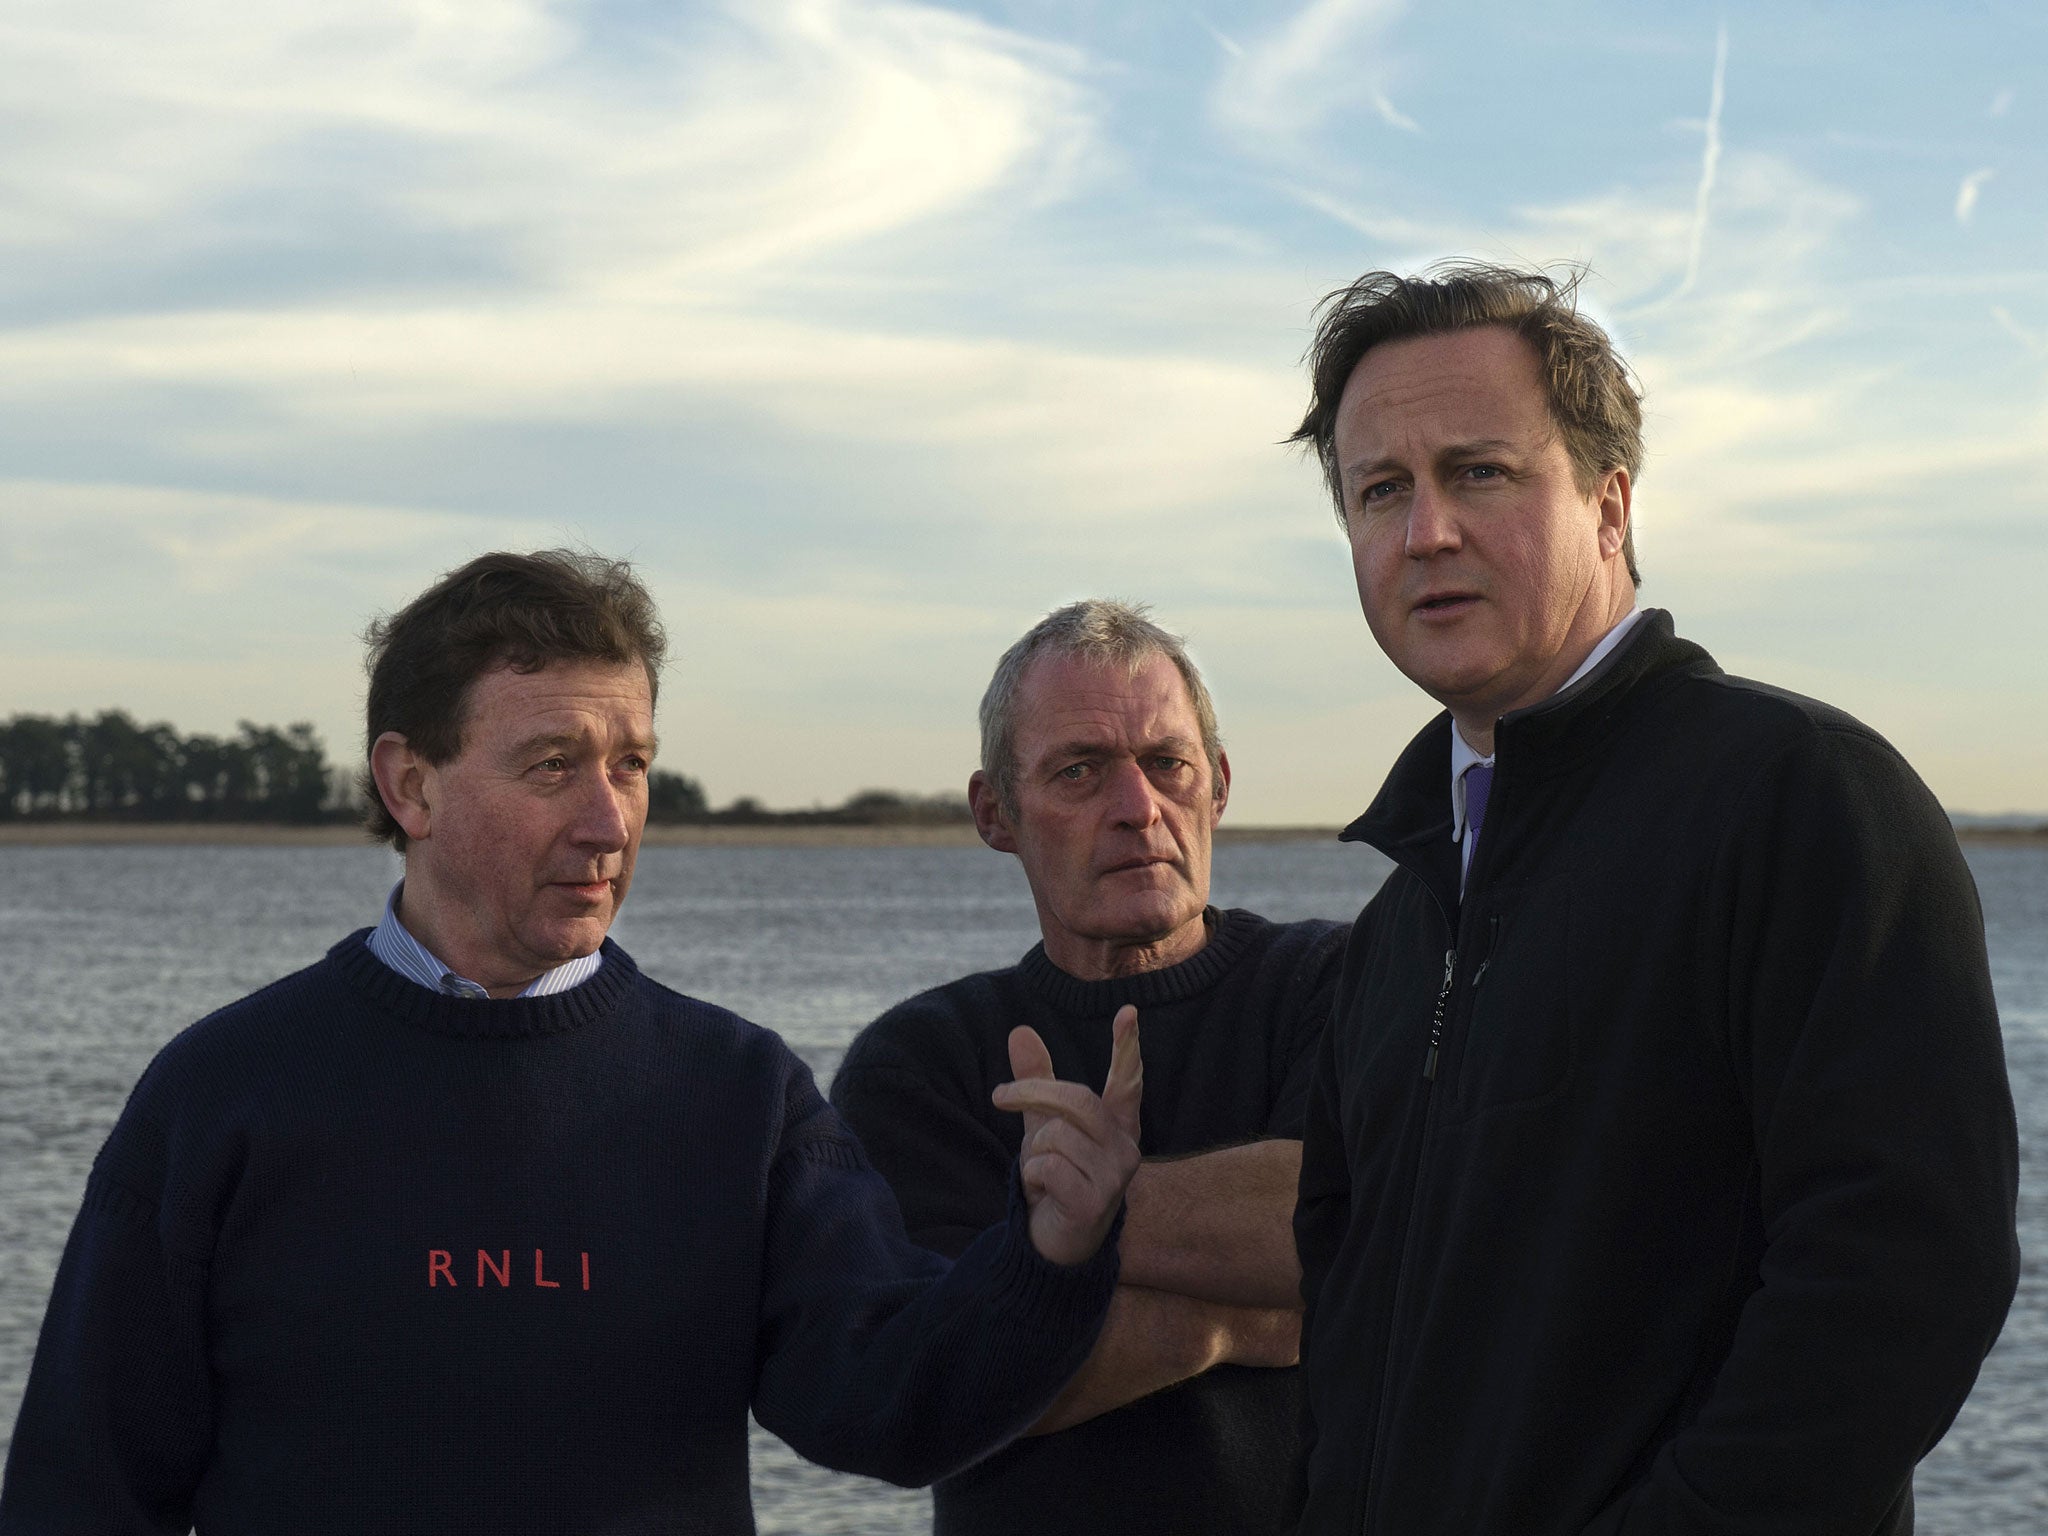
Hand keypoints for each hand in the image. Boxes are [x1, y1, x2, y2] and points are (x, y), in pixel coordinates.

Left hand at [991, 1004, 1142, 1265]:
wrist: (1054, 1243)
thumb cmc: (1055, 1178)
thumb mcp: (1042, 1124)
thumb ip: (1037, 1081)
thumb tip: (1020, 1030)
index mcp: (1117, 1125)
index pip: (1127, 1081)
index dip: (1127, 1047)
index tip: (1127, 1011)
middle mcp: (1125, 1148)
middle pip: (1076, 1100)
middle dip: (1031, 1092)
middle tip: (998, 1096)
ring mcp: (1114, 1177)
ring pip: (1055, 1135)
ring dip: (1032, 1153)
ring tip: (1042, 1174)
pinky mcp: (1094, 1203)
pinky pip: (1047, 1167)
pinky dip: (1031, 1176)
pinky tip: (1042, 1193)